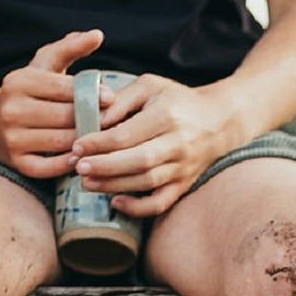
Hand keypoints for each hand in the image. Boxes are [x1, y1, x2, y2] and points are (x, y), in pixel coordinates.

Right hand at [0, 30, 114, 177]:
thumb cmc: (31, 91)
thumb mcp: (45, 65)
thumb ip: (71, 47)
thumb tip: (98, 35)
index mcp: (19, 81)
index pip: (65, 88)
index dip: (92, 93)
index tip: (111, 98)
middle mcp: (11, 109)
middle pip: (65, 117)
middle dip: (91, 119)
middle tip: (110, 121)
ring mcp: (11, 138)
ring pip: (61, 141)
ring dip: (84, 141)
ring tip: (101, 138)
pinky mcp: (16, 162)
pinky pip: (49, 167)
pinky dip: (67, 163)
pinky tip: (80, 156)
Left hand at [70, 74, 237, 217]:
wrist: (218, 120)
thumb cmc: (175, 101)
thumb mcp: (149, 87)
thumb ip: (120, 100)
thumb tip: (94, 119)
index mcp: (168, 115)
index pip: (128, 133)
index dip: (99, 142)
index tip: (76, 146)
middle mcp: (178, 143)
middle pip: (138, 160)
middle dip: (104, 166)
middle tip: (78, 167)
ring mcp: (182, 167)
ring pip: (146, 182)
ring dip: (113, 185)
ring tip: (86, 183)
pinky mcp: (183, 185)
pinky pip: (161, 203)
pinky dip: (138, 208)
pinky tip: (116, 203)